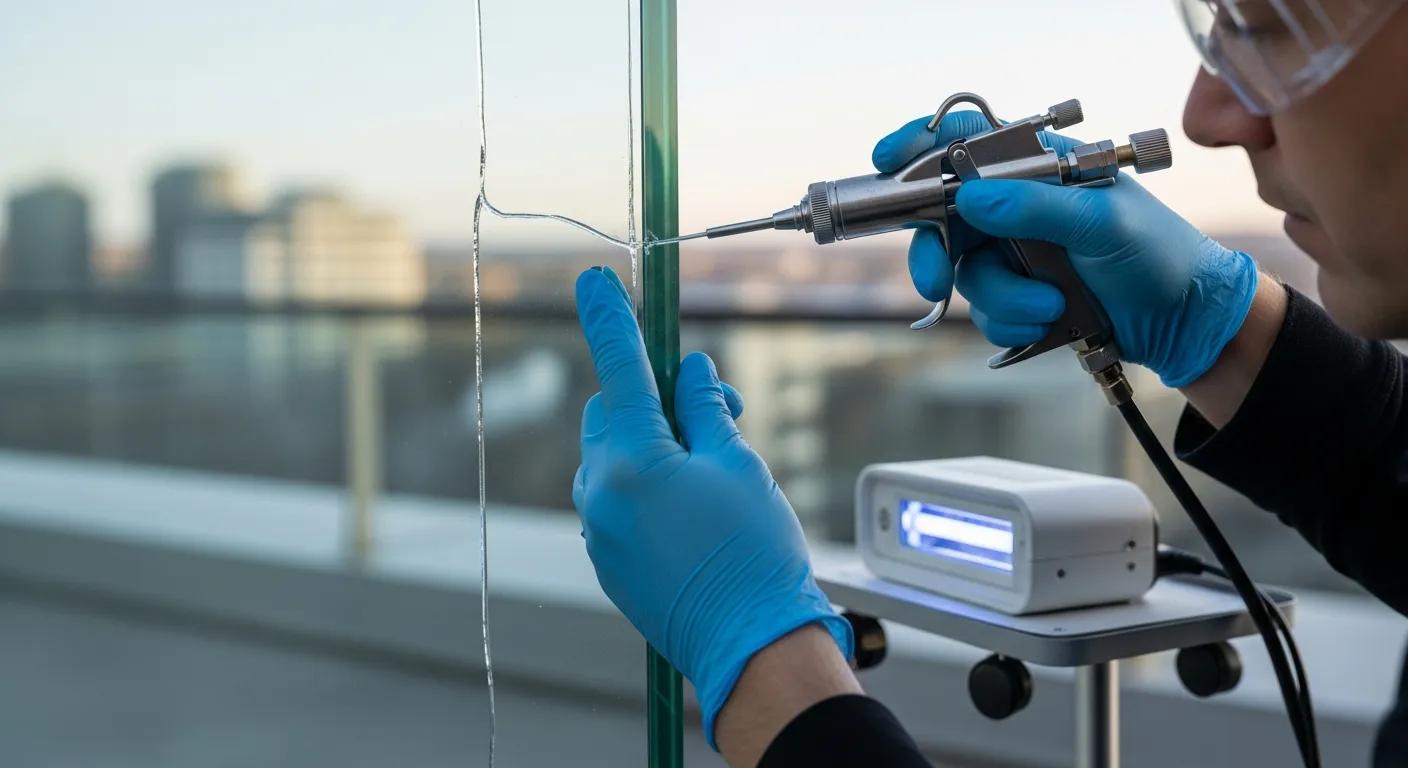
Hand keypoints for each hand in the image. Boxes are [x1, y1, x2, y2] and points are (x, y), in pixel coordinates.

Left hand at [571, 266, 851, 747]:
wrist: (751, 646)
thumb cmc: (753, 554)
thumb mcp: (738, 464)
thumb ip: (703, 409)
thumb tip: (686, 373)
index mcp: (631, 461)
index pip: (620, 370)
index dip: (611, 321)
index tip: (593, 283)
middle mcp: (601, 492)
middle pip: (614, 412)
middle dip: (658, 398)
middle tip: (720, 408)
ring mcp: (599, 529)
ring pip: (615, 455)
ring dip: (654, 443)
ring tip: (715, 469)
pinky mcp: (607, 557)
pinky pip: (617, 496)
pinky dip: (647, 482)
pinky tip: (695, 509)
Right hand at [872, 112, 1258, 387]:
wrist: (1185, 322)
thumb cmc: (1159, 254)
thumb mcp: (1102, 220)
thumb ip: (1036, 207)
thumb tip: (970, 198)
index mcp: (1039, 166)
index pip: (967, 141)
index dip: (920, 146)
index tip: (887, 160)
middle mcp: (1018, 206)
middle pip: (944, 219)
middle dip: (936, 255)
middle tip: (936, 279)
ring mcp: (1016, 253)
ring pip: (965, 276)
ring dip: (1003, 299)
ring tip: (1050, 307)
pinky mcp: (1019, 297)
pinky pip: (986, 313)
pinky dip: (1012, 323)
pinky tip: (1048, 323)